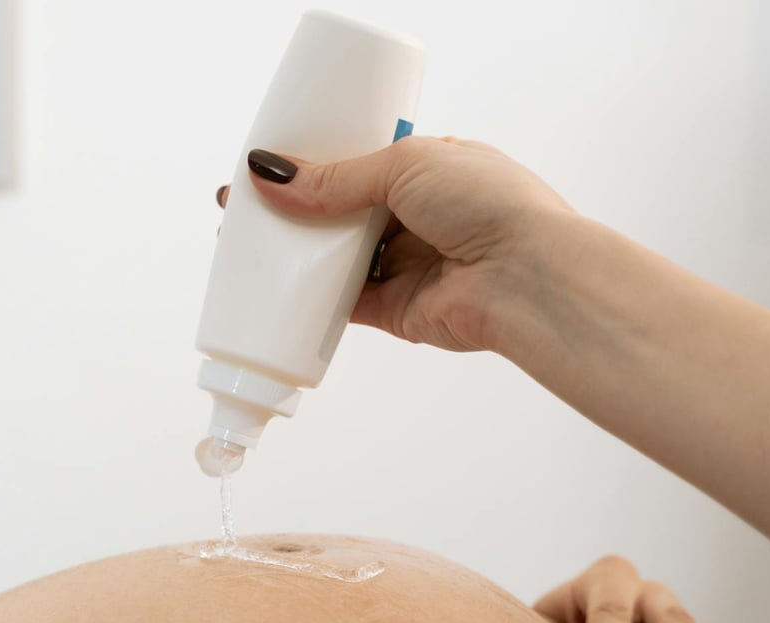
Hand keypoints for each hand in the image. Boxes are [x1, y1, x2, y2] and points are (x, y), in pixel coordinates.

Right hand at [237, 138, 574, 352]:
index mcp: (430, 172)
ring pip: (338, 259)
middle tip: (243, 207)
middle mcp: (419, 218)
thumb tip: (273, 174)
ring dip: (297, 253)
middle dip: (296, 211)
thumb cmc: (489, 205)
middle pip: (342, 214)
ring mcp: (408, 265)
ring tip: (246, 242)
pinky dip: (309, 298)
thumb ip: (336, 178)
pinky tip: (273, 285)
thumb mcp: (405, 166)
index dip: (314, 166)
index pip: (359, 165)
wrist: (526, 275)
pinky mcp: (397, 310)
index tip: (271, 167)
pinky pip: (343, 304)